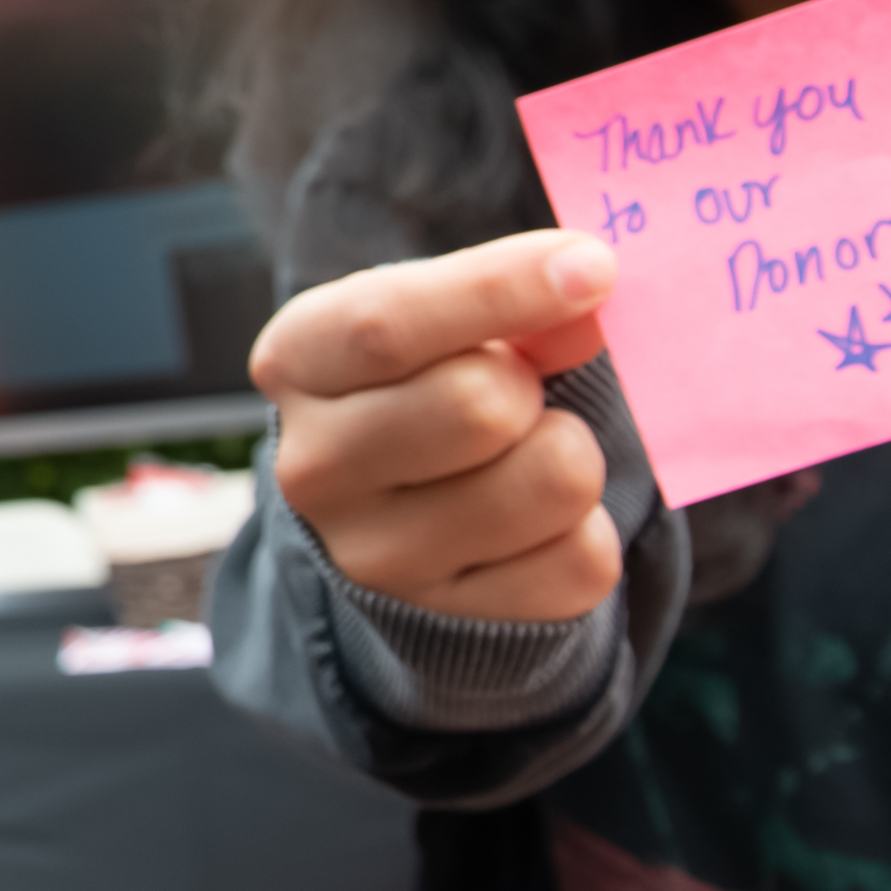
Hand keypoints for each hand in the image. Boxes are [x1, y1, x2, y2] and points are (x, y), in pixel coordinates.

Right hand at [252, 227, 622, 622]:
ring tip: (528, 451)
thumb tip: (585, 297)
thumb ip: (505, 301)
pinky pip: (583, 563)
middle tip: (521, 387)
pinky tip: (538, 519)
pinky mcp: (451, 623)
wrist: (395, 502)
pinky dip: (588, 528)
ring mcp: (376, 559)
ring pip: (552, 481)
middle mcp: (315, 468)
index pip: (385, 326)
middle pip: (477, 405)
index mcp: (297, 361)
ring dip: (571, 450)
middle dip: (533, 382)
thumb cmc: (426, 375)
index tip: (593, 267)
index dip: (499, 291)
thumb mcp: (441, 317)